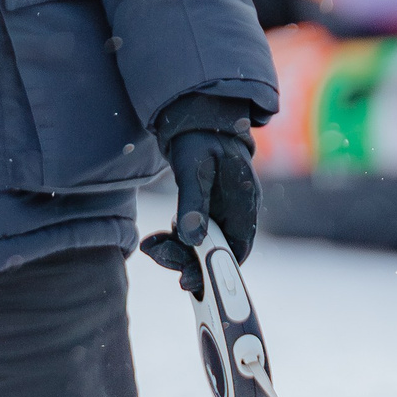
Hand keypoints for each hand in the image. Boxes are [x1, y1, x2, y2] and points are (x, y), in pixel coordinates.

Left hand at [139, 94, 261, 292]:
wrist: (195, 116)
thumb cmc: (199, 136)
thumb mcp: (193, 169)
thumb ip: (193, 204)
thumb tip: (192, 238)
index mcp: (244, 202)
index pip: (238, 249)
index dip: (217, 270)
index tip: (190, 280)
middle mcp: (237, 212)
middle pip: (219, 253)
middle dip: (189, 262)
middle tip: (159, 256)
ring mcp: (224, 212)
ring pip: (205, 247)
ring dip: (179, 252)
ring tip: (152, 244)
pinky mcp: (209, 210)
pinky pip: (196, 235)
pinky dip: (178, 241)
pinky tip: (159, 237)